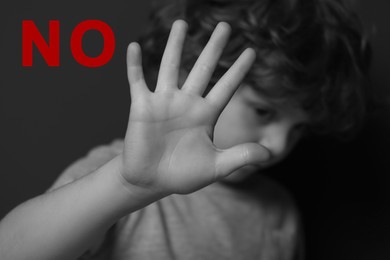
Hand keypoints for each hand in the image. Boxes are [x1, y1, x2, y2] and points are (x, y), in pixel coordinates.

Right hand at [120, 20, 269, 194]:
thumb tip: (269, 153)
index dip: (238, 70)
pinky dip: (134, 65)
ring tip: (181, 24)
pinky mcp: (141, 107)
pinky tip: (134, 46)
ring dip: (175, 46)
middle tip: (225, 26)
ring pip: (170, 67)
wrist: (151, 181)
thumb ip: (240, 157)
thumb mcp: (216, 167)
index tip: (252, 51)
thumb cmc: (183, 175)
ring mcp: (164, 103)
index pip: (226, 87)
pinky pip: (137, 81)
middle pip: (203, 69)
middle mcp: (187, 103)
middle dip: (214, 48)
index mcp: (206, 115)